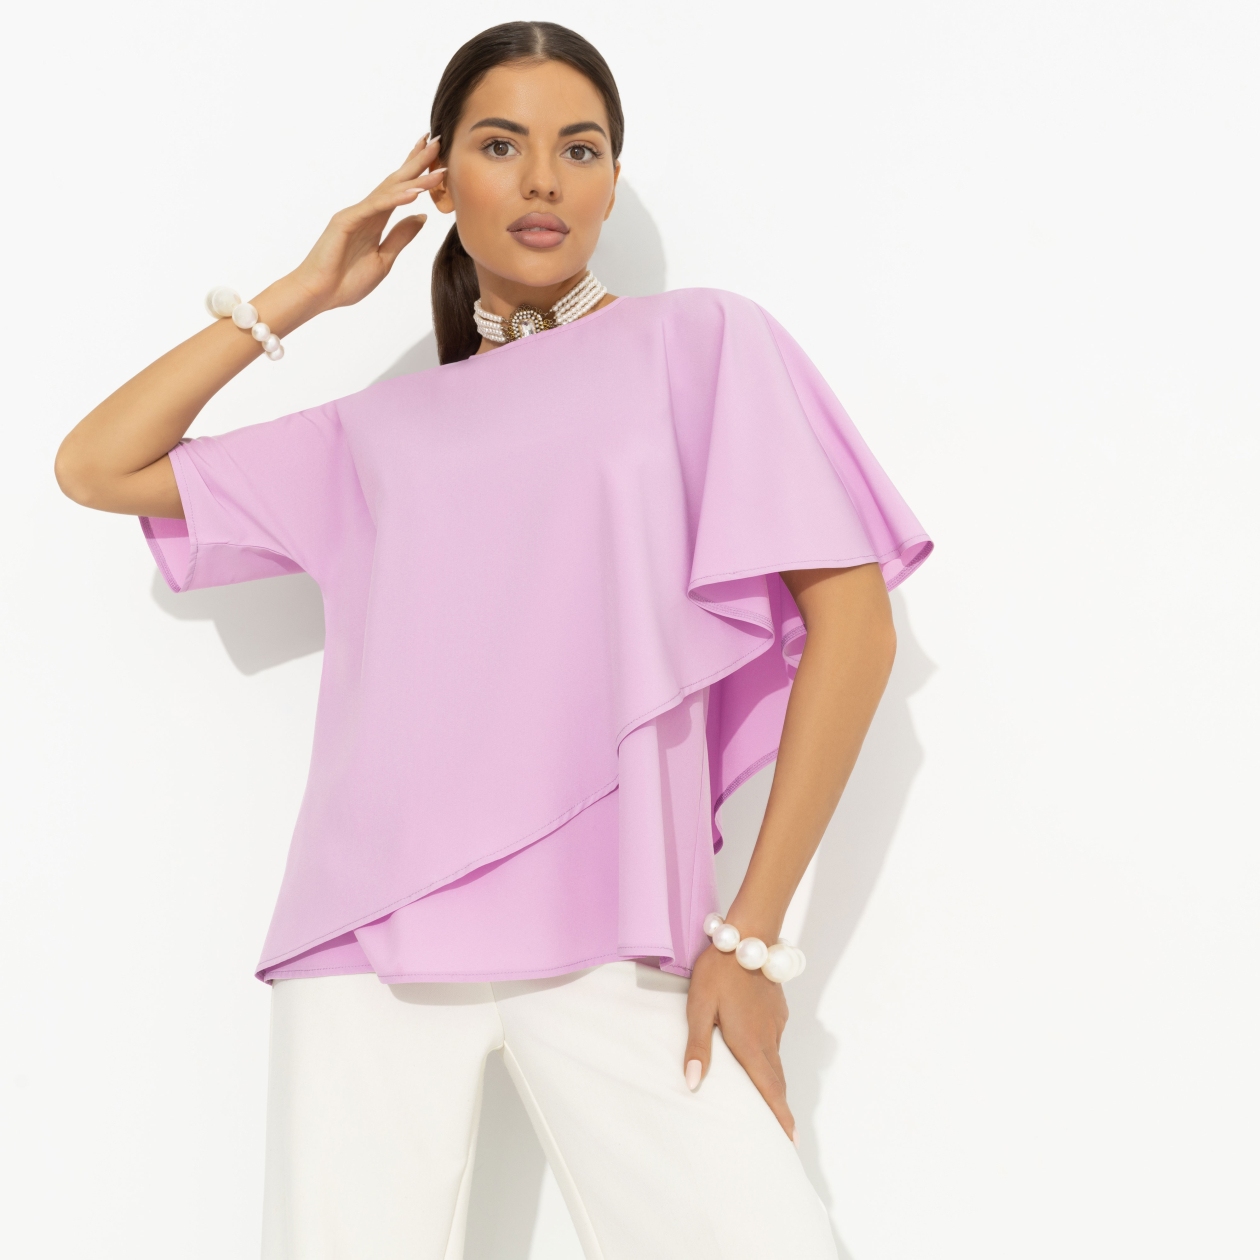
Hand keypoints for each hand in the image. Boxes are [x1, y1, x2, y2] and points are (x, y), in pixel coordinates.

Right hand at [287, 135, 445, 313]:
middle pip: (396, 181)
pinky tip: (414, 192)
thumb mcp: (384, 259)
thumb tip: (421, 216)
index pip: (401, 191)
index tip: (438, 159)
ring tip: (436, 166)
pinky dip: (395, 199)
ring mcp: (355, 214)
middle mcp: (367, 212)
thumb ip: (401, 236)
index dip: (418, 174)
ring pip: (389, 191)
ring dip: (414, 178)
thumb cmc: (347, 281)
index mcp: (376, 221)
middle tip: (437, 140)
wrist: (320, 294)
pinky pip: (375, 207)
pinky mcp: (346, 221)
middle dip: (417, 162)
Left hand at [684, 943, 795, 1141]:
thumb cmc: (718, 971)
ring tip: (764, 1096)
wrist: (747, 936)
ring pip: (775, 1058)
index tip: (790, 1141)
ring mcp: (776, 1021)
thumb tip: (693, 1084)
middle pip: (776, 1079)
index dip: (780, 1116)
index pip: (769, 1089)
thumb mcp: (699, 1007)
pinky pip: (775, 1039)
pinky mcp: (778, 1008)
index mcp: (749, 1043)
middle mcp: (768, 1037)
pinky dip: (769, 1054)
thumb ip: (697, 1046)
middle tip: (778, 1130)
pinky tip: (756, 1050)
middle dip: (778, 1105)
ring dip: (772, 1079)